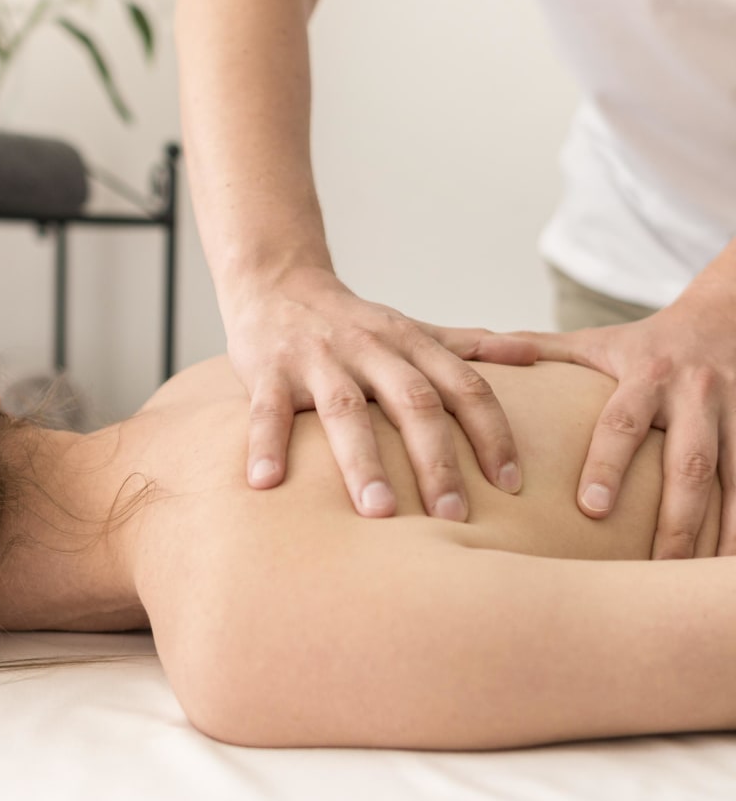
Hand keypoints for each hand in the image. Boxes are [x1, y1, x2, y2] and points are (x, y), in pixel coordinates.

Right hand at [225, 266, 538, 517]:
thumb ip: (466, 345)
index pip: (464, 387)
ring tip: (378, 512)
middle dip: (436, 460)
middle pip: (413, 402)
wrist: (276, 283)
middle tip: (453, 517)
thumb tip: (535, 354)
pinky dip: (266, 445)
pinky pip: (267, 411)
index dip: (491, 433)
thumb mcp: (411, 328)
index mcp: (410, 343)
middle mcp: (370, 349)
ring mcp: (317, 359)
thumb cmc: (351, 323)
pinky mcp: (268, 370)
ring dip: (362, 461)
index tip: (510, 485)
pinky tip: (265, 484)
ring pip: (345, 410)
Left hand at [510, 293, 735, 557]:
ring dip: (722, 534)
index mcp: (647, 375)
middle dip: (676, 518)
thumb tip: (472, 354)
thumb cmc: (642, 343)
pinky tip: (729, 568)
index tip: (589, 508)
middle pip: (690, 464)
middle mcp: (696, 396)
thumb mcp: (592, 342)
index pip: (621, 423)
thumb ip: (536, 352)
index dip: (607, 464)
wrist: (726, 317)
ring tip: (696, 580)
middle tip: (656, 566)